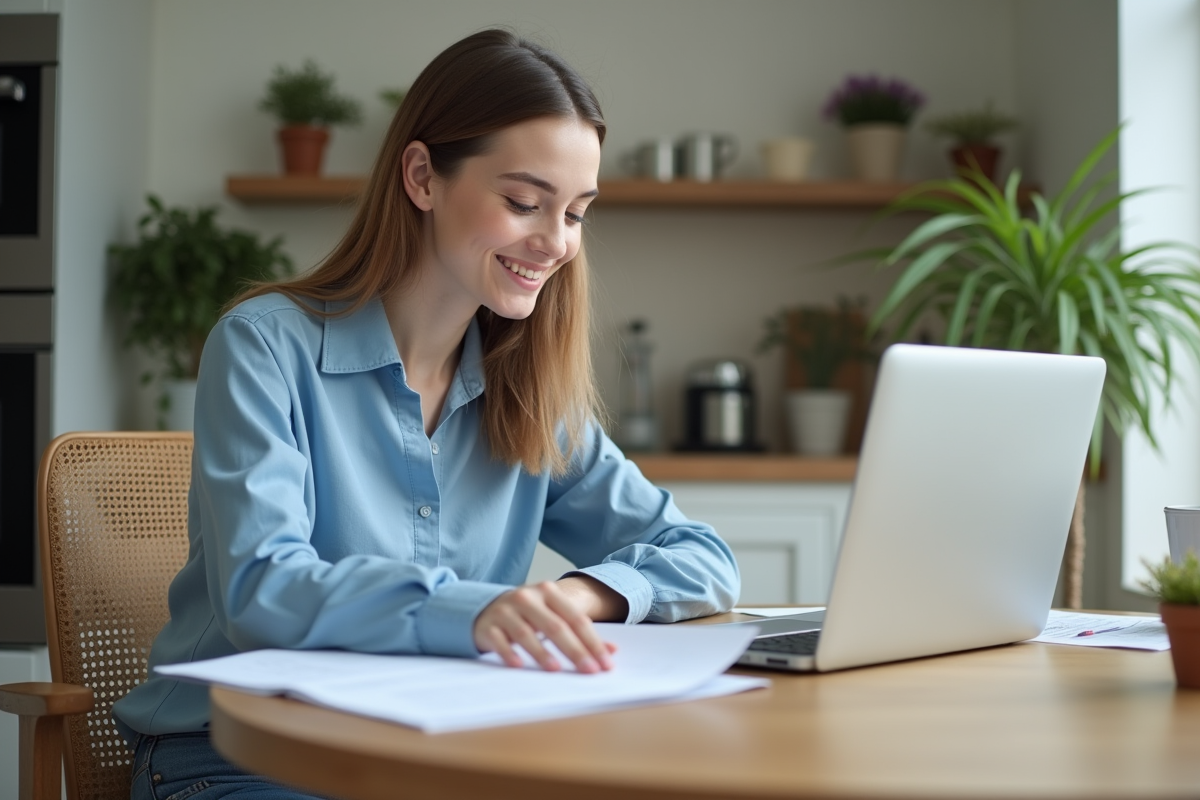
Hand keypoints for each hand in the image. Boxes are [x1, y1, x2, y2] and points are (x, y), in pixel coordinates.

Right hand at [473, 579, 618, 673]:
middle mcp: (527, 598)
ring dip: (542, 652)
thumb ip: (582, 632)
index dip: (593, 642)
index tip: (605, 664)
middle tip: (589, 671)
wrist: (485, 608)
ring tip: (556, 669)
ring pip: (526, 633)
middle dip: (575, 650)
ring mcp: (505, 611)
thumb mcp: (554, 615)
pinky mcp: (488, 626)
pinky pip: (499, 641)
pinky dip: (509, 653)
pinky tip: (518, 665)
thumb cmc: (528, 615)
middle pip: (555, 626)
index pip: (576, 619)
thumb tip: (613, 651)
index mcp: (549, 592)